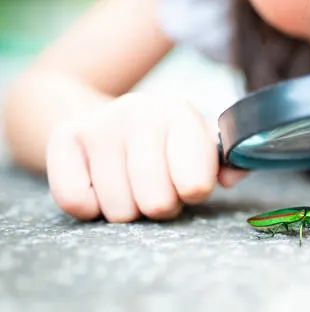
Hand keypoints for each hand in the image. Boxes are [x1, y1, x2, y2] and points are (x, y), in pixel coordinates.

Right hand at [46, 92, 245, 221]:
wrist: (110, 118)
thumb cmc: (166, 141)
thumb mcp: (201, 143)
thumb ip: (228, 162)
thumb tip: (232, 176)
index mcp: (180, 113)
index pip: (195, 185)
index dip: (193, 193)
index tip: (189, 184)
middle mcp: (139, 112)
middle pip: (156, 203)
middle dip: (161, 206)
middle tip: (158, 187)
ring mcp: (100, 124)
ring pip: (119, 210)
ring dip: (128, 208)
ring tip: (131, 183)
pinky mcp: (64, 138)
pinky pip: (77, 203)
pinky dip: (91, 207)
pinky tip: (101, 185)